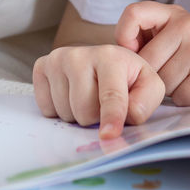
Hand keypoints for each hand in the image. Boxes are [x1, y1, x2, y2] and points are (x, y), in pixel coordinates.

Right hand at [33, 44, 165, 138]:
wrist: (102, 62)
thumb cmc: (127, 77)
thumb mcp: (148, 86)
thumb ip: (144, 103)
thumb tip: (127, 117)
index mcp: (111, 57)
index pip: (110, 94)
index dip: (111, 117)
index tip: (109, 135)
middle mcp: (80, 54)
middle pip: (83, 110)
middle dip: (94, 118)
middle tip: (102, 105)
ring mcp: (58, 59)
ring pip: (64, 112)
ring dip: (77, 116)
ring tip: (88, 98)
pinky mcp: (41, 66)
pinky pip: (46, 108)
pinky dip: (59, 110)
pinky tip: (70, 96)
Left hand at [115, 2, 189, 106]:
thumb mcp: (171, 36)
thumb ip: (144, 40)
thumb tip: (117, 63)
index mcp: (173, 13)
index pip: (133, 13)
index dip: (124, 36)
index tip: (133, 52)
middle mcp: (188, 25)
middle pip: (145, 60)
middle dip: (151, 75)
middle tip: (170, 73)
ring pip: (160, 82)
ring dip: (167, 91)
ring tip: (185, 80)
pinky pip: (177, 97)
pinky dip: (183, 100)